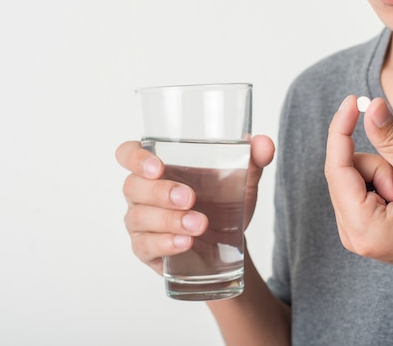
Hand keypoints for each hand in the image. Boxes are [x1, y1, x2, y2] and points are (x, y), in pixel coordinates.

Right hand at [115, 135, 274, 274]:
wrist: (229, 241)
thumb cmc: (223, 200)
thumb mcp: (241, 178)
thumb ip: (253, 158)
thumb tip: (264, 143)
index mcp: (157, 165)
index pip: (128, 153)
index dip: (135, 158)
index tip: (157, 166)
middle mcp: (141, 191)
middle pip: (133, 186)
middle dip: (161, 192)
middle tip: (190, 198)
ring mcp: (140, 221)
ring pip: (138, 217)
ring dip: (168, 220)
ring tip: (199, 224)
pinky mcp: (146, 248)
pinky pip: (144, 246)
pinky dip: (165, 243)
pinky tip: (185, 242)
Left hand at [325, 96, 392, 283]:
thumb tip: (371, 107)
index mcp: (363, 227)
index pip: (336, 168)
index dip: (341, 130)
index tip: (351, 101)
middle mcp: (352, 235)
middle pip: (346, 172)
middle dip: (380, 165)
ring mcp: (356, 233)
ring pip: (355, 178)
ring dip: (384, 174)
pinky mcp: (364, 229)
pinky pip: (362, 189)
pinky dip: (383, 183)